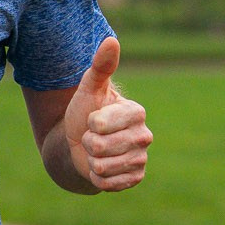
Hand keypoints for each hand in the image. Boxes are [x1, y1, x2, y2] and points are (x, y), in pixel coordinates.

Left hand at [64, 36, 151, 191]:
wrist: (79, 143)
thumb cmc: (85, 112)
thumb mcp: (89, 88)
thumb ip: (101, 66)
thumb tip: (111, 41)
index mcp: (137, 112)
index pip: (102, 124)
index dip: (90, 123)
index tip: (93, 119)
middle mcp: (145, 136)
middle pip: (101, 147)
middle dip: (88, 143)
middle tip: (92, 136)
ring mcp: (141, 159)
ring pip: (103, 167)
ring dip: (91, 160)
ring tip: (96, 151)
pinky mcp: (135, 178)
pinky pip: (108, 183)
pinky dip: (97, 177)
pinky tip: (100, 167)